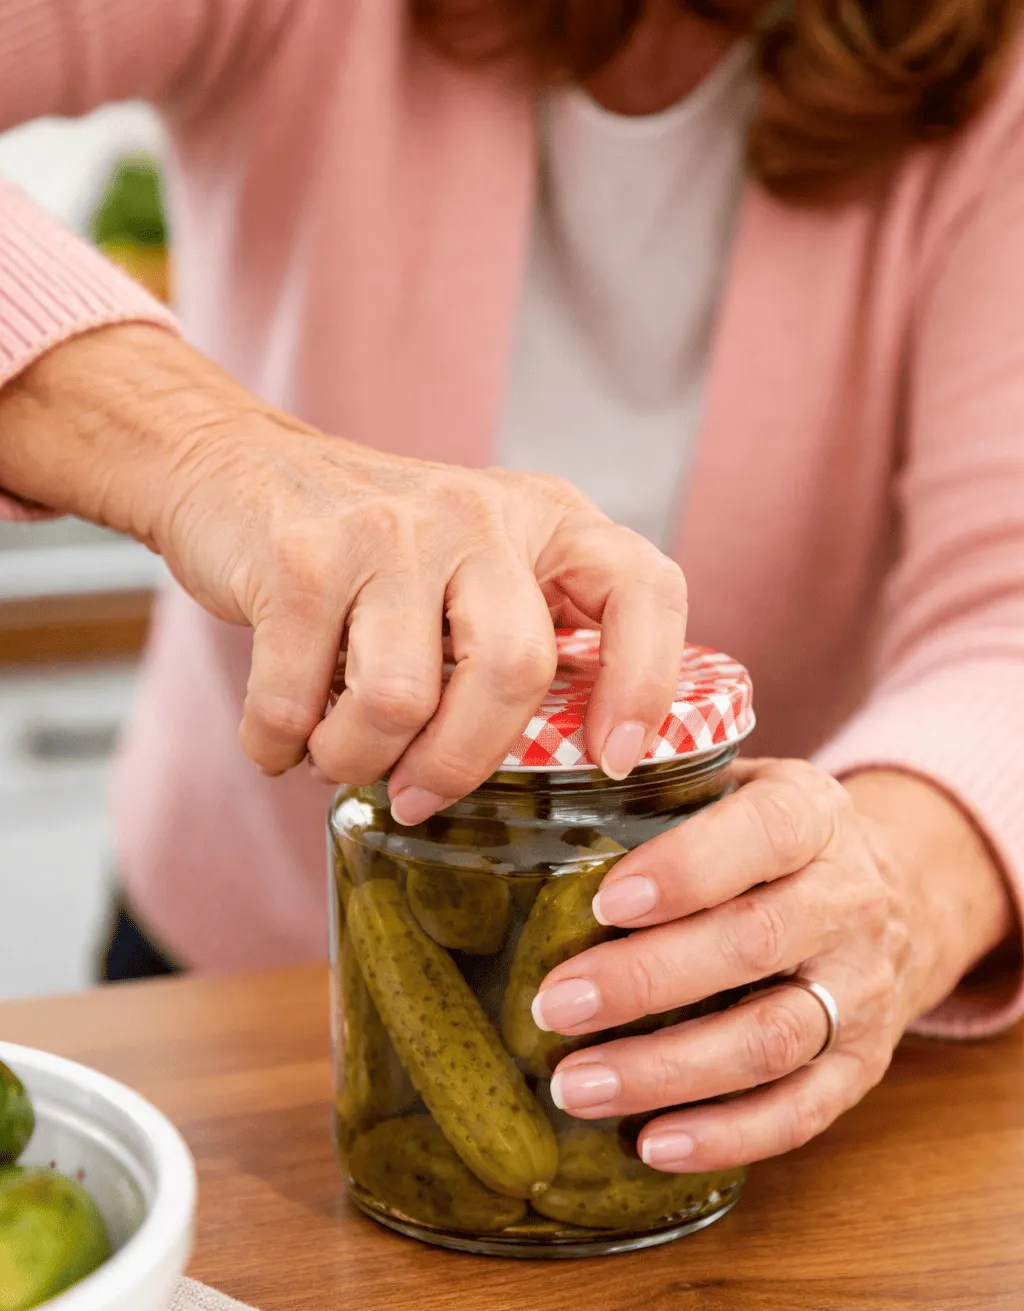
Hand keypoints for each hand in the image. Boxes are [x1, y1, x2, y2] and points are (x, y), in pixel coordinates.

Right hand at [0, 325, 686, 816]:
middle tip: (420, 799)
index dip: (645, 685)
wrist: (237, 464)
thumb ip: (524, 638)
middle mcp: (481, 515)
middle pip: (512, 668)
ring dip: (354, 758)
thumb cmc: (374, 551)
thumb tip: (555, 778)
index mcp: (547, 521)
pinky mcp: (300, 557)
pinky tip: (279, 740)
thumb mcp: (478, 568)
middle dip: (459, 763)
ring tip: (337, 752)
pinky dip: (279, 745)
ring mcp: (389, 529)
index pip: (644, 590)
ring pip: (400, 701)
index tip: (613, 761)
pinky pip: (296, 702)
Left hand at [532, 761, 1013, 1170]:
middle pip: (754, 944)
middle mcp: (850, 900)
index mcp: (813, 816)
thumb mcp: (735, 787)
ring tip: (576, 1086)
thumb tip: (530, 820)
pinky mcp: (864, 1064)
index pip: (762, 834)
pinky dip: (726, 1136)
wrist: (902, 893)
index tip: (604, 903)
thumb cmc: (767, 842)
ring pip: (772, 1039)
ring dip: (668, 1070)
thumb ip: (660, 797)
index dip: (685, 870)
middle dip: (645, 981)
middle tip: (553, 1007)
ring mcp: (864, 989)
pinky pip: (801, 1111)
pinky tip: (652, 1144)